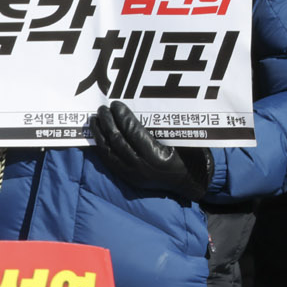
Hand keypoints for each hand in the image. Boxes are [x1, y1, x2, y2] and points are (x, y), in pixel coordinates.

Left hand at [90, 101, 212, 199]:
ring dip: (100, 135)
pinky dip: (102, 148)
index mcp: (157, 157)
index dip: (122, 117)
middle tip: (103, 109)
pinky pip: (109, 162)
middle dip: (108, 123)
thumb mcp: (181, 140)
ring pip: (109, 153)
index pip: (133, 133)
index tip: (116, 104)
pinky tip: (98, 137)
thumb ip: (159, 129)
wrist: (191, 182)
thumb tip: (137, 111)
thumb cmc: (191, 156)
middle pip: (118, 141)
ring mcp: (133, 175)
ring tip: (95, 120)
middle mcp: (142, 168)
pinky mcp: (128, 179)